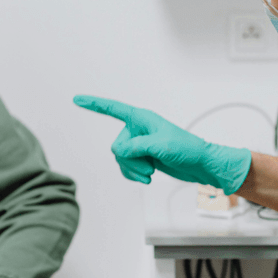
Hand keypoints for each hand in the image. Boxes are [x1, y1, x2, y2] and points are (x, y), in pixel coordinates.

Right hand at [74, 95, 251, 193]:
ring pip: (120, 160)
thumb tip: (119, 152)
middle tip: (149, 165)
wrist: (200, 165)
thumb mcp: (161, 145)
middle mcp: (138, 130)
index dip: (94, 104)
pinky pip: (126, 168)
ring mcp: (139, 145)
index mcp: (141, 118)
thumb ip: (136, 147)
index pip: (112, 109)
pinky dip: (133, 175)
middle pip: (117, 146)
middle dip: (130, 160)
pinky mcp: (143, 158)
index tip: (77, 99)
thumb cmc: (188, 149)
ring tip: (151, 171)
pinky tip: (146, 178)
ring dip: (133, 169)